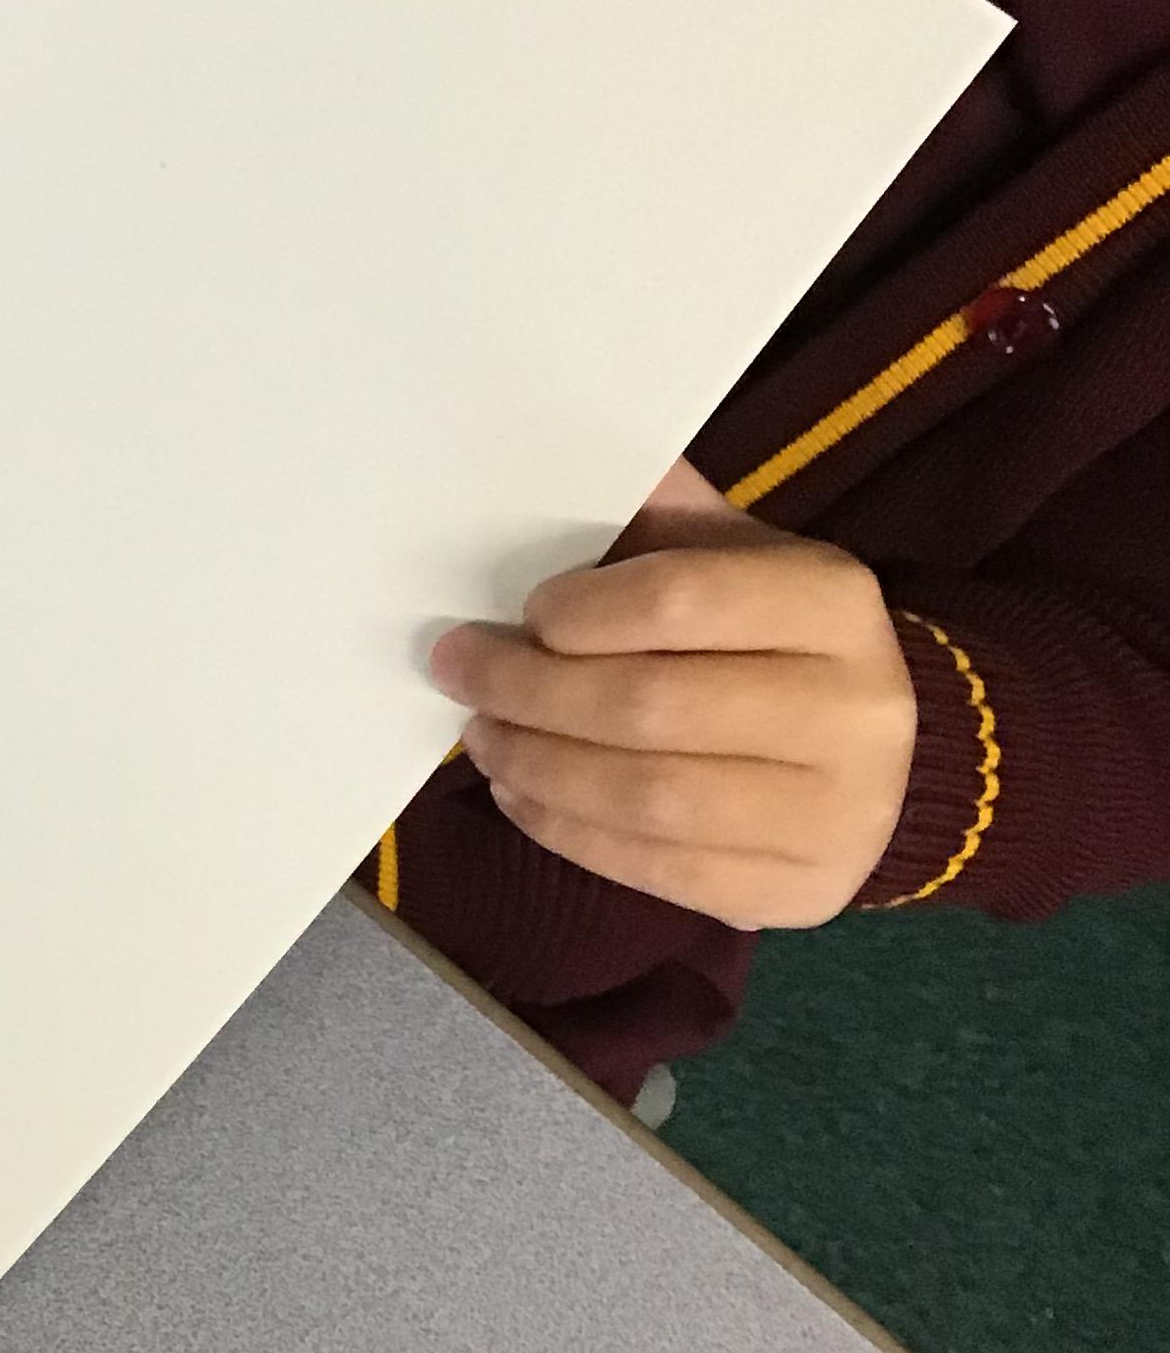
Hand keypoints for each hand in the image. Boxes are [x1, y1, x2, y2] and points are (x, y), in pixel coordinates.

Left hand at [428, 464, 917, 928]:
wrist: (892, 768)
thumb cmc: (783, 645)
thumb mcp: (749, 562)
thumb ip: (669, 521)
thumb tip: (565, 459)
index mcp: (834, 604)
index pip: (681, 600)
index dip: (582, 610)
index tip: (523, 613)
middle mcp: (850, 712)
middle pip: (648, 706)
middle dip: (529, 689)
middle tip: (460, 672)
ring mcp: (829, 815)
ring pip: (644, 798)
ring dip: (536, 766)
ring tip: (483, 736)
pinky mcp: (793, 893)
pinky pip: (654, 869)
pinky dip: (566, 832)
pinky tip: (520, 797)